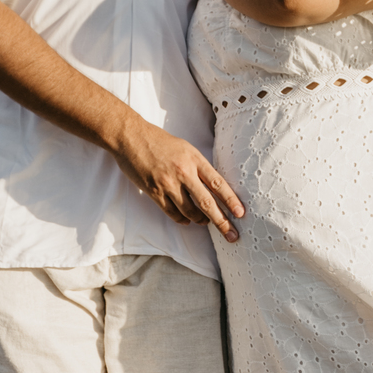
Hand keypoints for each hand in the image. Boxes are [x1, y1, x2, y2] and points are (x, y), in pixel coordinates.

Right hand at [112, 117, 244, 242]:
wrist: (131, 137)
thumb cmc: (159, 141)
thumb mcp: (185, 148)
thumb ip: (198, 166)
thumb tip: (212, 186)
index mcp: (194, 159)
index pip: (217, 183)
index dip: (231, 200)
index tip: (240, 213)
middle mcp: (183, 172)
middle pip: (206, 202)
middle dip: (221, 221)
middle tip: (232, 235)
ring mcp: (167, 183)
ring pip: (189, 211)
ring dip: (200, 220)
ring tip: (205, 222)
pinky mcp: (154, 191)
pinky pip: (171, 212)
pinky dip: (181, 219)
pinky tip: (187, 221)